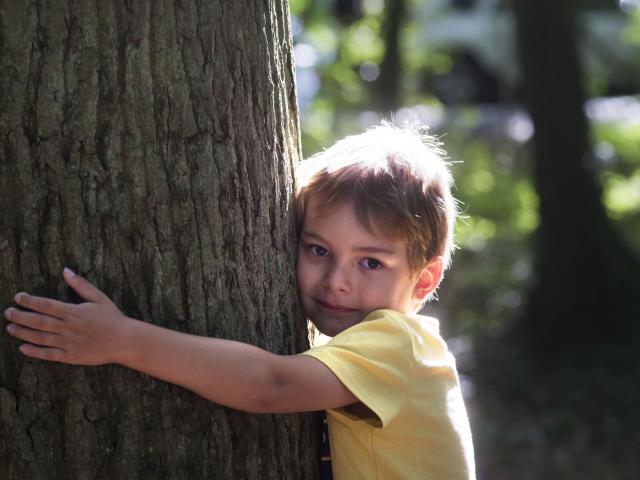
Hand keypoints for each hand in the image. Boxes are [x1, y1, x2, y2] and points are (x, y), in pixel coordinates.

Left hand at [4, 268, 130, 364]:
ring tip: (10, 328)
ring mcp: (68, 342)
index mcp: (74, 312)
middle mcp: (68, 327)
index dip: (30, 301)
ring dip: (23, 333)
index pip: (46, 305)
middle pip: (38, 321)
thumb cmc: (112, 318)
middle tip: (8, 312)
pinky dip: (34, 351)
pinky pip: (48, 354)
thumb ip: (81, 285)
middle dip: (20, 316)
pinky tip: (23, 348)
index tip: (18, 297)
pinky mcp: (70, 356)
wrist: (124, 340)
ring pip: (40, 337)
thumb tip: (66, 270)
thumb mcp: (99, 297)